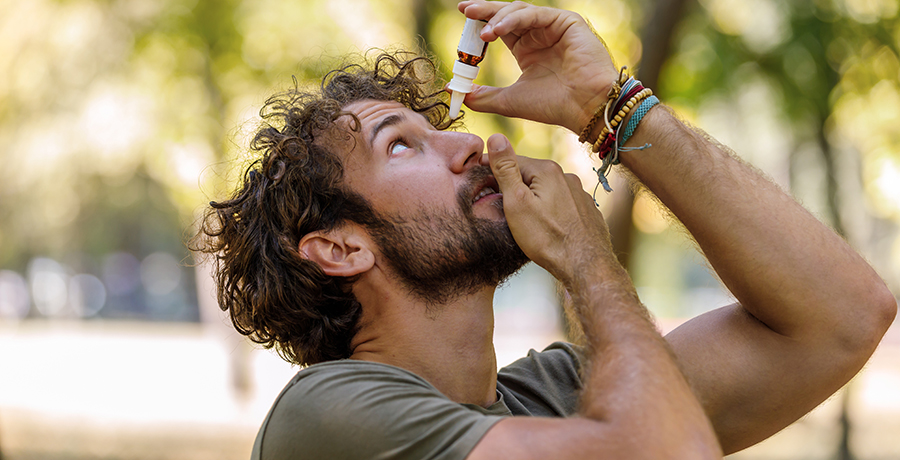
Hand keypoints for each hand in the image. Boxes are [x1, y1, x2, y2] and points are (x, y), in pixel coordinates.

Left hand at [458, 0, 617, 132]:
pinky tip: (497, 30)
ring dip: (497, 18)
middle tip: (464, 10)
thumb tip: (454, 92)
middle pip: (507, 15)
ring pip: (520, 11)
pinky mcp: (567, 21)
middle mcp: (540, 35)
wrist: (585, 109)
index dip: (480, 23)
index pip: (499, 29)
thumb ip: (483, 96)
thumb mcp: (509, 101)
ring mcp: (554, 26)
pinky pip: (535, 14)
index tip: (463, 18)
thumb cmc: (553, 106)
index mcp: (528, 49)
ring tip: (483, 33)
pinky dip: (513, 20)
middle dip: (484, 11)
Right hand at [485, 133, 613, 283]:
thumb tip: (495, 137)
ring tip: (520, 217)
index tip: (477, 177)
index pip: (511, 161)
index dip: (492, 169)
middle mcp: (566, 176)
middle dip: (513, 185)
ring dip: (532, 198)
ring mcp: (579, 194)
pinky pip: (561, 204)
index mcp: (547, 170)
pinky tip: (544, 225)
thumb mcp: (517, 203)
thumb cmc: (547, 237)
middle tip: (495, 201)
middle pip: (530, 175)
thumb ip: (505, 169)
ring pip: (546, 190)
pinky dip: (549, 210)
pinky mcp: (586, 211)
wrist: (586, 266)